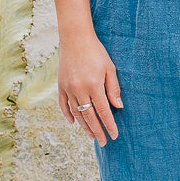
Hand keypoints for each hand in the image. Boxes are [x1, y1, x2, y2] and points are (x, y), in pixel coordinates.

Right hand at [58, 32, 122, 146]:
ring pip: (76, 113)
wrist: (75, 38)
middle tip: (104, 142)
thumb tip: (119, 107)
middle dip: (98, 131)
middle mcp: (80, 89)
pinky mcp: (60, 85)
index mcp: (94, 85)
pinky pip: (63, 105)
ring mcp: (68, 88)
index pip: (104, 111)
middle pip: (89, 116)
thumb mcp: (110, 68)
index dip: (109, 125)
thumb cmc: (96, 52)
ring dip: (84, 126)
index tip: (114, 135)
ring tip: (92, 136)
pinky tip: (74, 123)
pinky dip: (68, 115)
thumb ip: (113, 88)